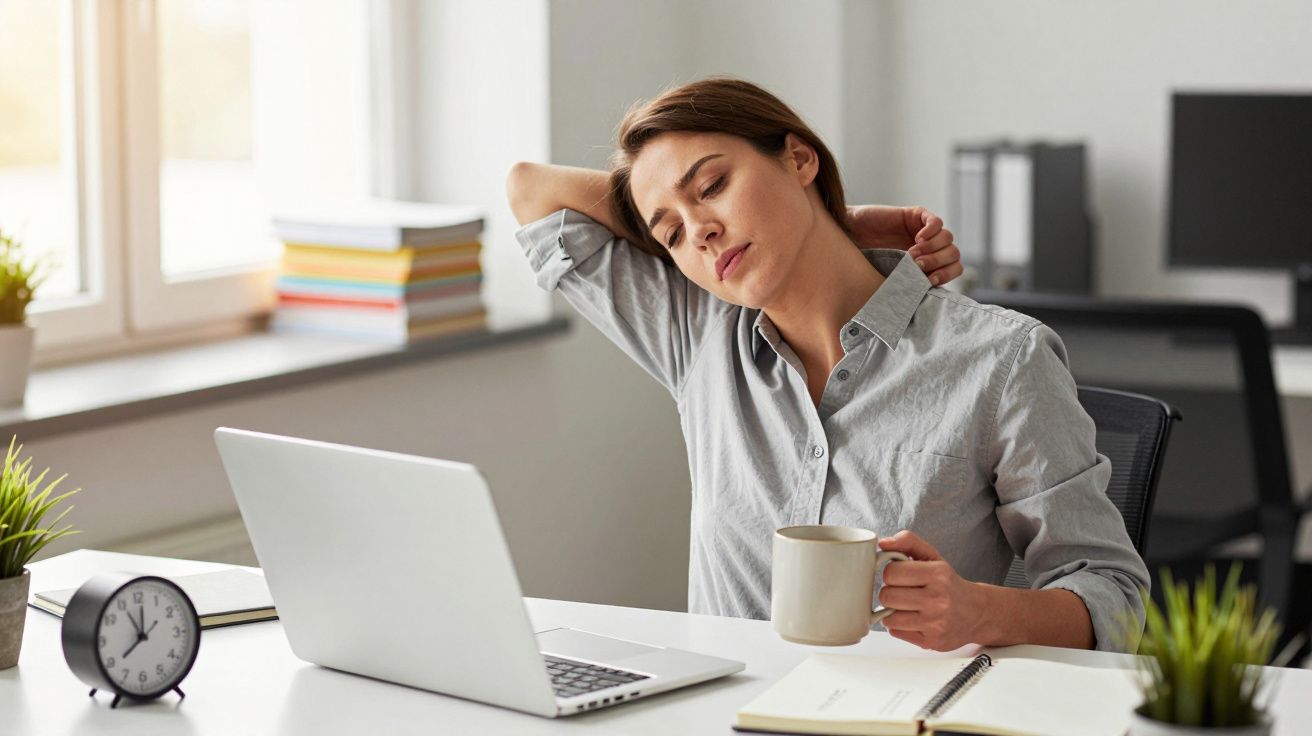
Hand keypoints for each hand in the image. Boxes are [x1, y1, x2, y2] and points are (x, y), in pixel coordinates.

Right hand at [846, 205, 961, 286]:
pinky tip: (918, 238)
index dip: (946, 275)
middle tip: (917, 265)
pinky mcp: (917, 215)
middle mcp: (929, 248)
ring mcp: (924, 231)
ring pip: (948, 238)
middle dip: (937, 262)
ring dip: (933, 248)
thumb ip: (907, 285)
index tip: (928, 280)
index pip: (953, 269)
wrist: (847, 237)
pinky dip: (932, 231)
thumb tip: (920, 301)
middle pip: (953, 254)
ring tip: (911, 253)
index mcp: (927, 265)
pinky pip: (936, 222)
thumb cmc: (863, 260)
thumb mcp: (887, 277)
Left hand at [876, 530, 987, 650]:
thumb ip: (908, 542)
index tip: (900, 575)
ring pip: (888, 617)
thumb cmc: (949, 584)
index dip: (891, 573)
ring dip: (894, 611)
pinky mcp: (930, 642)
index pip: (891, 573)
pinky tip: (914, 619)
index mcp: (938, 574)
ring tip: (909, 606)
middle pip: (887, 596)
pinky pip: (895, 632)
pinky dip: (900, 626)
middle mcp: (938, 600)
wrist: (977, 613)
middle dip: (891, 593)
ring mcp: (935, 623)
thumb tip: (883, 543)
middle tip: (904, 592)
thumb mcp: (932, 556)